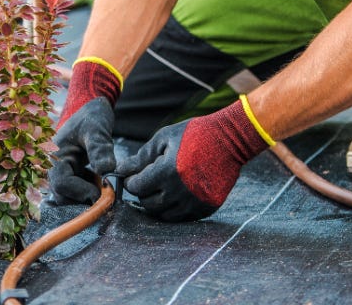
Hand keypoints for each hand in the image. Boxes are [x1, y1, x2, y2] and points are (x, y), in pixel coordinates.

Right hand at [48, 58, 123, 203]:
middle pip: (62, 196)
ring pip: (67, 197)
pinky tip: (97, 178)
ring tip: (101, 182)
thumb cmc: (91, 116)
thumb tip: (107, 171)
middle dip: (83, 197)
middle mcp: (53, 166)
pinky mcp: (68, 174)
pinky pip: (73, 192)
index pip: (62, 184)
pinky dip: (86, 191)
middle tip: (104, 190)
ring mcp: (59, 171)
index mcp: (54, 155)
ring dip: (85, 195)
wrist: (89, 108)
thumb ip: (100, 149)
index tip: (102, 192)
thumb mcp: (97, 129)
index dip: (81, 192)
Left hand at [116, 98, 270, 221]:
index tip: (133, 175)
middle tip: (147, 181)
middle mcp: (180, 192)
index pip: (136, 188)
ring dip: (157, 203)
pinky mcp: (206, 208)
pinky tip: (175, 194)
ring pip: (164, 215)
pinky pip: (182, 217)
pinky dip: (174, 208)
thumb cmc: (193, 134)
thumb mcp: (164, 139)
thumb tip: (121, 170)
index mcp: (166, 173)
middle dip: (143, 193)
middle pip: (147, 204)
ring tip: (161, 187)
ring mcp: (194, 203)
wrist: (230, 141)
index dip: (131, 181)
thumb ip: (141, 157)